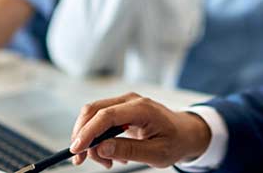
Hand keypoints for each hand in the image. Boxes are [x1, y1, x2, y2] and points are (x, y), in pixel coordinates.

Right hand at [69, 92, 211, 168]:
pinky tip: (109, 153)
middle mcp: (130, 100)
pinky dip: (97, 137)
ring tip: (106, 162)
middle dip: (82, 135)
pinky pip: (100, 120)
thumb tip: (101, 148)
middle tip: (81, 160)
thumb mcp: (157, 153)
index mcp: (142, 108)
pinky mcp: (120, 109)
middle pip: (93, 111)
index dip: (87, 132)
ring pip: (93, 115)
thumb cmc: (175, 141)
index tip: (76, 150)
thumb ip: (129, 150)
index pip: (106, 115)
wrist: (185, 132)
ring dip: (90, 139)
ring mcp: (124, 102)